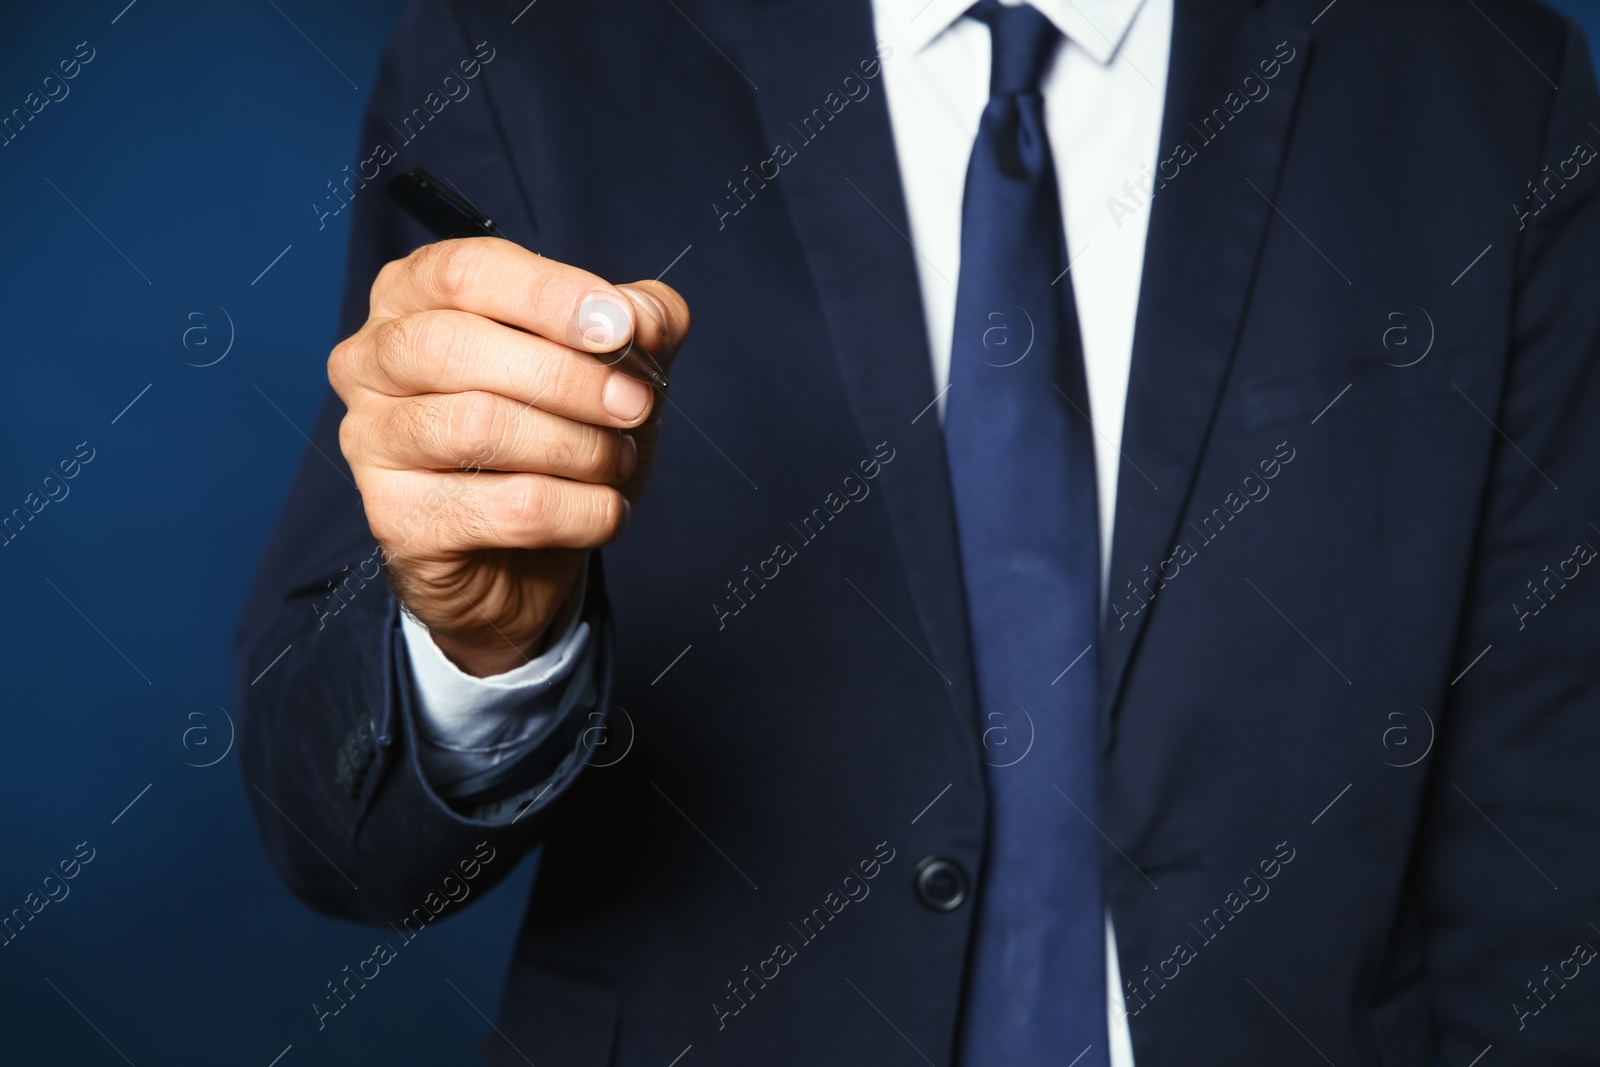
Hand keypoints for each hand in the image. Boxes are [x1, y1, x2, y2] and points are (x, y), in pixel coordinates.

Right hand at [329, 237, 688, 675]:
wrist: (526, 558)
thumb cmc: (557, 437)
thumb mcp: (611, 363)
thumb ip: (639, 319)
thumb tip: (646, 314)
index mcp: (412, 295)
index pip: (466, 271)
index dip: (550, 295)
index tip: (620, 328)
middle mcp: (372, 360)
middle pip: (457, 344)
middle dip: (568, 376)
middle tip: (635, 405)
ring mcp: (372, 441)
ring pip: (478, 427)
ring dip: (577, 447)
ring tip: (618, 462)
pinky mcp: (396, 519)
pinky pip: (504, 507)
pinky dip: (577, 511)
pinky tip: (605, 511)